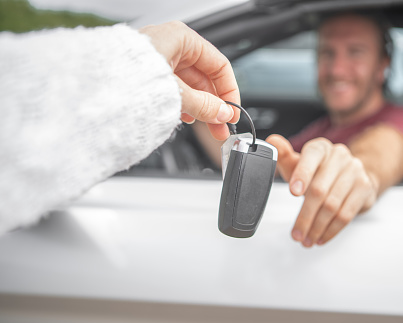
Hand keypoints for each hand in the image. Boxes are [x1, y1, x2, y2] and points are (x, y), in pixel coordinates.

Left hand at [139, 21, 239, 139]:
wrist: (93, 87)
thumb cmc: (129, 75)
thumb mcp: (177, 93)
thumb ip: (204, 105)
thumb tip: (222, 114)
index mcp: (181, 39)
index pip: (219, 65)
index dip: (229, 90)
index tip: (232, 111)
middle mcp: (171, 46)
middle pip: (205, 77)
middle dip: (215, 104)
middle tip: (221, 126)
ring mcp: (159, 61)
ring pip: (190, 85)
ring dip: (200, 107)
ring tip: (205, 126)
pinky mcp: (148, 75)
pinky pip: (174, 89)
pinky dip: (183, 104)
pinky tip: (185, 118)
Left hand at [266, 134, 377, 246]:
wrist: (350, 175)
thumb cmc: (319, 170)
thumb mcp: (298, 164)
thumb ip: (284, 156)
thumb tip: (272, 142)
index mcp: (320, 148)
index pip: (311, 157)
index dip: (302, 175)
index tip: (294, 192)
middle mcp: (339, 156)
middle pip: (320, 189)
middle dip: (305, 216)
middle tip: (296, 233)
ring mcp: (354, 171)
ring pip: (333, 205)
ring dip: (317, 227)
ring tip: (306, 239)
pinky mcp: (365, 188)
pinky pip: (347, 214)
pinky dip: (332, 229)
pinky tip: (321, 237)